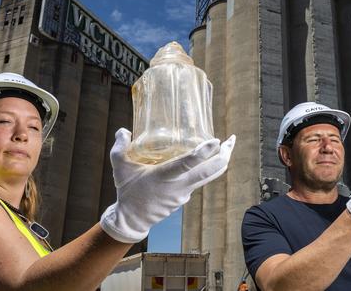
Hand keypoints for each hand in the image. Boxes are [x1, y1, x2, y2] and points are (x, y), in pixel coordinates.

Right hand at [100, 128, 235, 242]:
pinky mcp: (184, 198)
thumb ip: (120, 147)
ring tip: (227, 147)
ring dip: (220, 162)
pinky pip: (198, 181)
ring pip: (208, 177)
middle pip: (210, 172)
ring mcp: (184, 194)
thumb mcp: (119, 167)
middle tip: (231, 140)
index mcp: (163, 176)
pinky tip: (204, 159)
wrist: (132, 219)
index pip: (187, 164)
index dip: (203, 153)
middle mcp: (178, 186)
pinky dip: (204, 170)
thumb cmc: (127, 191)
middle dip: (224, 155)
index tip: (217, 141)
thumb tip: (124, 130)